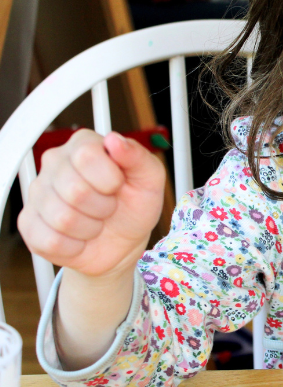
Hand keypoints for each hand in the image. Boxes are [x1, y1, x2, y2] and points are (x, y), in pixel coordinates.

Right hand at [17, 129, 165, 278]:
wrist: (122, 243)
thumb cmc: (134, 207)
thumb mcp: (149, 180)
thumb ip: (138, 157)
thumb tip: (115, 140)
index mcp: (84, 144)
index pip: (87, 155)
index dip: (111, 179)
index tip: (119, 185)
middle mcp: (55, 163)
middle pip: (75, 191)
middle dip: (103, 207)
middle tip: (109, 207)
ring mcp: (37, 193)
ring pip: (63, 219)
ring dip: (90, 228)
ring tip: (96, 221)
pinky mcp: (29, 224)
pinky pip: (50, 241)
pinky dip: (75, 246)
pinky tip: (80, 237)